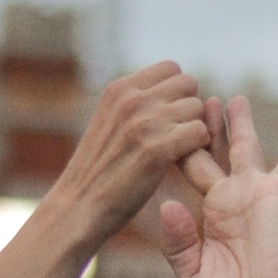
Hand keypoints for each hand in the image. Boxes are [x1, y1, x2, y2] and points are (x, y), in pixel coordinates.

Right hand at [47, 63, 213, 249]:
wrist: (77, 209)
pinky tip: (182, 164)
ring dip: (195, 131)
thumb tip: (168, 92)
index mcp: (119, 90)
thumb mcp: (108, 123)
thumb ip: (135, 104)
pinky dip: (198, 149)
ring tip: (178, 153)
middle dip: (189, 109)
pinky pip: (199, 133)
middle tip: (178, 137)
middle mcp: (132, 100)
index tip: (170, 118)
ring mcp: (144, 124)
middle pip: (188, 85)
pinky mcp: (156, 151)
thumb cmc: (97, 173)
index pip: (171, 68)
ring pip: (197, 109)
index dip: (178, 93)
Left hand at [162, 96, 277, 277]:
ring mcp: (254, 195)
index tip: (162, 126)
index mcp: (208, 220)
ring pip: (244, 147)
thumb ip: (178, 243)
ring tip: (230, 98)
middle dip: (200, 128)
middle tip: (191, 100)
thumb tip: (167, 204)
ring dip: (237, 122)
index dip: (176, 151)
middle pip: (210, 153)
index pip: (187, 176)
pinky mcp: (277, 195)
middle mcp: (229, 202)